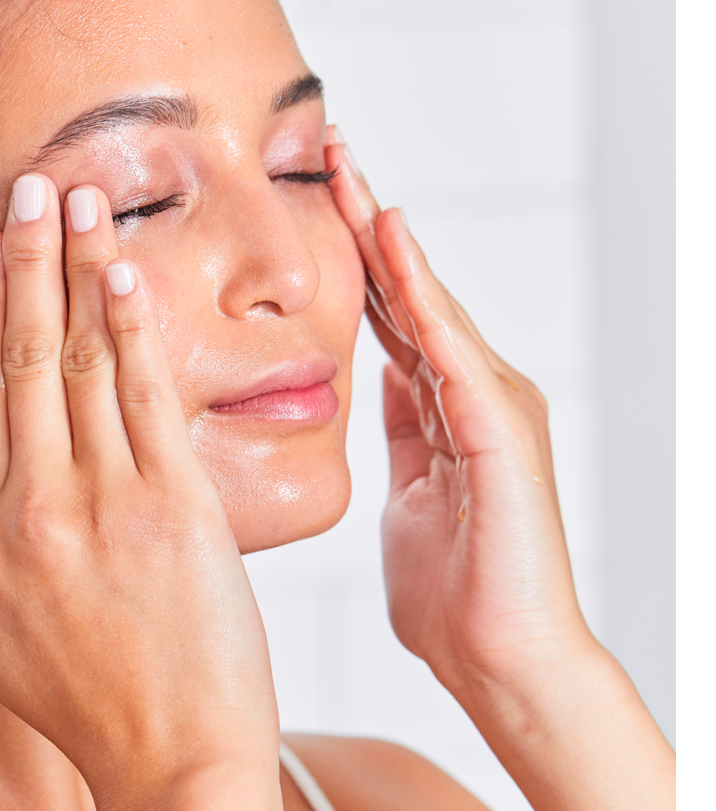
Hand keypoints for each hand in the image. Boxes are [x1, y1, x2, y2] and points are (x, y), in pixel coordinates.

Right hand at [0, 175, 283, 810]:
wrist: (177, 756)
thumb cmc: (80, 699)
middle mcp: (38, 506)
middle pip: (21, 359)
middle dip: (24, 265)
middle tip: (26, 188)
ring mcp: (108, 504)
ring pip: (81, 364)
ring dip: (78, 274)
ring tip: (77, 203)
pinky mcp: (178, 509)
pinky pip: (149, 400)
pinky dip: (134, 331)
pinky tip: (126, 275)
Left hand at [323, 129, 590, 688]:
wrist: (500, 660)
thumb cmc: (451, 590)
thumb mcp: (405, 495)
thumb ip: (399, 437)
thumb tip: (377, 388)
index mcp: (439, 407)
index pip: (388, 313)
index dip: (351, 256)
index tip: (309, 197)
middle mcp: (467, 390)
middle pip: (406, 289)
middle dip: (363, 219)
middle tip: (327, 149)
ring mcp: (489, 403)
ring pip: (427, 300)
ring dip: (384, 235)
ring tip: (347, 169)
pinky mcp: (497, 429)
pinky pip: (448, 345)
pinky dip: (419, 291)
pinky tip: (390, 239)